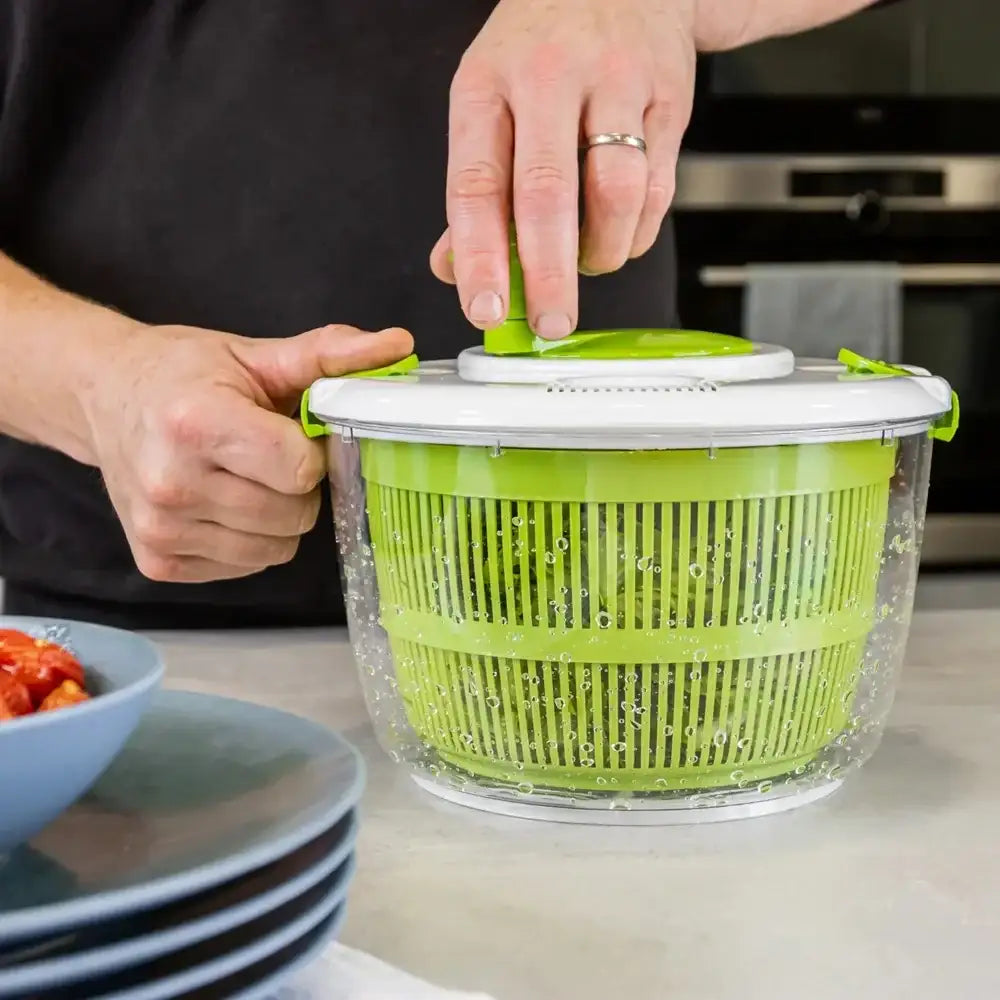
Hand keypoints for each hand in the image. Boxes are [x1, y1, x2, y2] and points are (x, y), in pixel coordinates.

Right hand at [78, 323, 411, 582]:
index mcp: (198, 424)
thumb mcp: (254, 356)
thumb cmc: (182, 374)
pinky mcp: (158, 563)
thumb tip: (399, 345)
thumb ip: (329, 355)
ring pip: (276, 549)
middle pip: (294, 515)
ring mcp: (162, 529)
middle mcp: (173, 483)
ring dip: (277, 518)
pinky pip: (245, 566)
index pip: (300, 469)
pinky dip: (248, 541)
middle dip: (297, 486)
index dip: (311, 453)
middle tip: (266, 455)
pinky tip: (222, 503)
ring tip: (243, 478)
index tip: (292, 433)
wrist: (103, 395)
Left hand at [431, 0, 696, 337]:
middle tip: (551, 323)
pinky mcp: (668, 98)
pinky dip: (636, 232)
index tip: (484, 308)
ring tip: (589, 265)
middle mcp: (549, 77)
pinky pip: (656, 189)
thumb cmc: (543, 51)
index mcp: (488, 84)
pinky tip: (620, 232)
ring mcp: (615, 84)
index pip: (476, 185)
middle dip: (549, 275)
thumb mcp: (488, 100)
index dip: (479, 257)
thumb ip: (476, 188)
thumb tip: (453, 267)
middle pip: (548, 194)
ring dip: (602, 253)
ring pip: (614, 194)